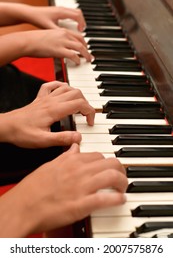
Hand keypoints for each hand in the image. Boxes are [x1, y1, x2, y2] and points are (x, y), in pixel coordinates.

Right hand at [0, 144, 127, 236]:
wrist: (24, 205)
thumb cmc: (35, 187)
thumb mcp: (50, 165)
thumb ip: (66, 156)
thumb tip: (75, 147)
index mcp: (72, 161)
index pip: (98, 155)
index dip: (107, 161)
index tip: (109, 167)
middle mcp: (80, 171)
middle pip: (110, 163)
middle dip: (120, 169)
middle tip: (121, 176)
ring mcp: (82, 187)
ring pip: (113, 177)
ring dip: (123, 182)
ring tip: (123, 187)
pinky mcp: (82, 204)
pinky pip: (106, 199)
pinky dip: (117, 198)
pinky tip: (120, 199)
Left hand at [2, 81, 94, 147]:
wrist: (6, 127)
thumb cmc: (22, 133)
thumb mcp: (43, 141)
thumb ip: (62, 138)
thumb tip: (78, 138)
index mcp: (54, 110)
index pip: (79, 104)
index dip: (90, 112)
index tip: (90, 122)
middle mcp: (51, 101)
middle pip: (77, 93)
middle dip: (86, 103)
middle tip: (87, 116)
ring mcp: (46, 98)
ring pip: (67, 87)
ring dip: (77, 95)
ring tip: (80, 106)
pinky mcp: (40, 98)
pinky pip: (52, 85)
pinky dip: (61, 86)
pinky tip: (64, 91)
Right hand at [23, 27, 91, 63]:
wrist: (27, 41)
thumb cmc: (35, 41)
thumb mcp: (49, 37)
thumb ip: (58, 41)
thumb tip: (62, 50)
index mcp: (62, 30)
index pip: (78, 36)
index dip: (84, 43)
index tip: (86, 49)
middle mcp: (64, 34)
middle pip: (81, 41)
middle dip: (88, 49)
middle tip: (90, 56)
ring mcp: (62, 42)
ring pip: (80, 47)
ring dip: (86, 55)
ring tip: (88, 60)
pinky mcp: (59, 50)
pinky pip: (73, 55)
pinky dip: (78, 60)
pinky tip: (78, 63)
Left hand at [28, 6, 85, 31]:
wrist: (30, 13)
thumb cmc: (38, 19)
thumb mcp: (49, 28)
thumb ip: (59, 33)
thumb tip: (67, 39)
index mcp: (61, 12)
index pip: (77, 15)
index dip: (81, 24)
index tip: (80, 31)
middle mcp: (62, 9)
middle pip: (78, 13)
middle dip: (82, 22)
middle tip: (82, 31)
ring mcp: (60, 9)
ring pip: (75, 12)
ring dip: (78, 21)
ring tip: (78, 30)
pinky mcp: (58, 11)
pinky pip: (70, 14)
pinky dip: (73, 20)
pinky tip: (70, 28)